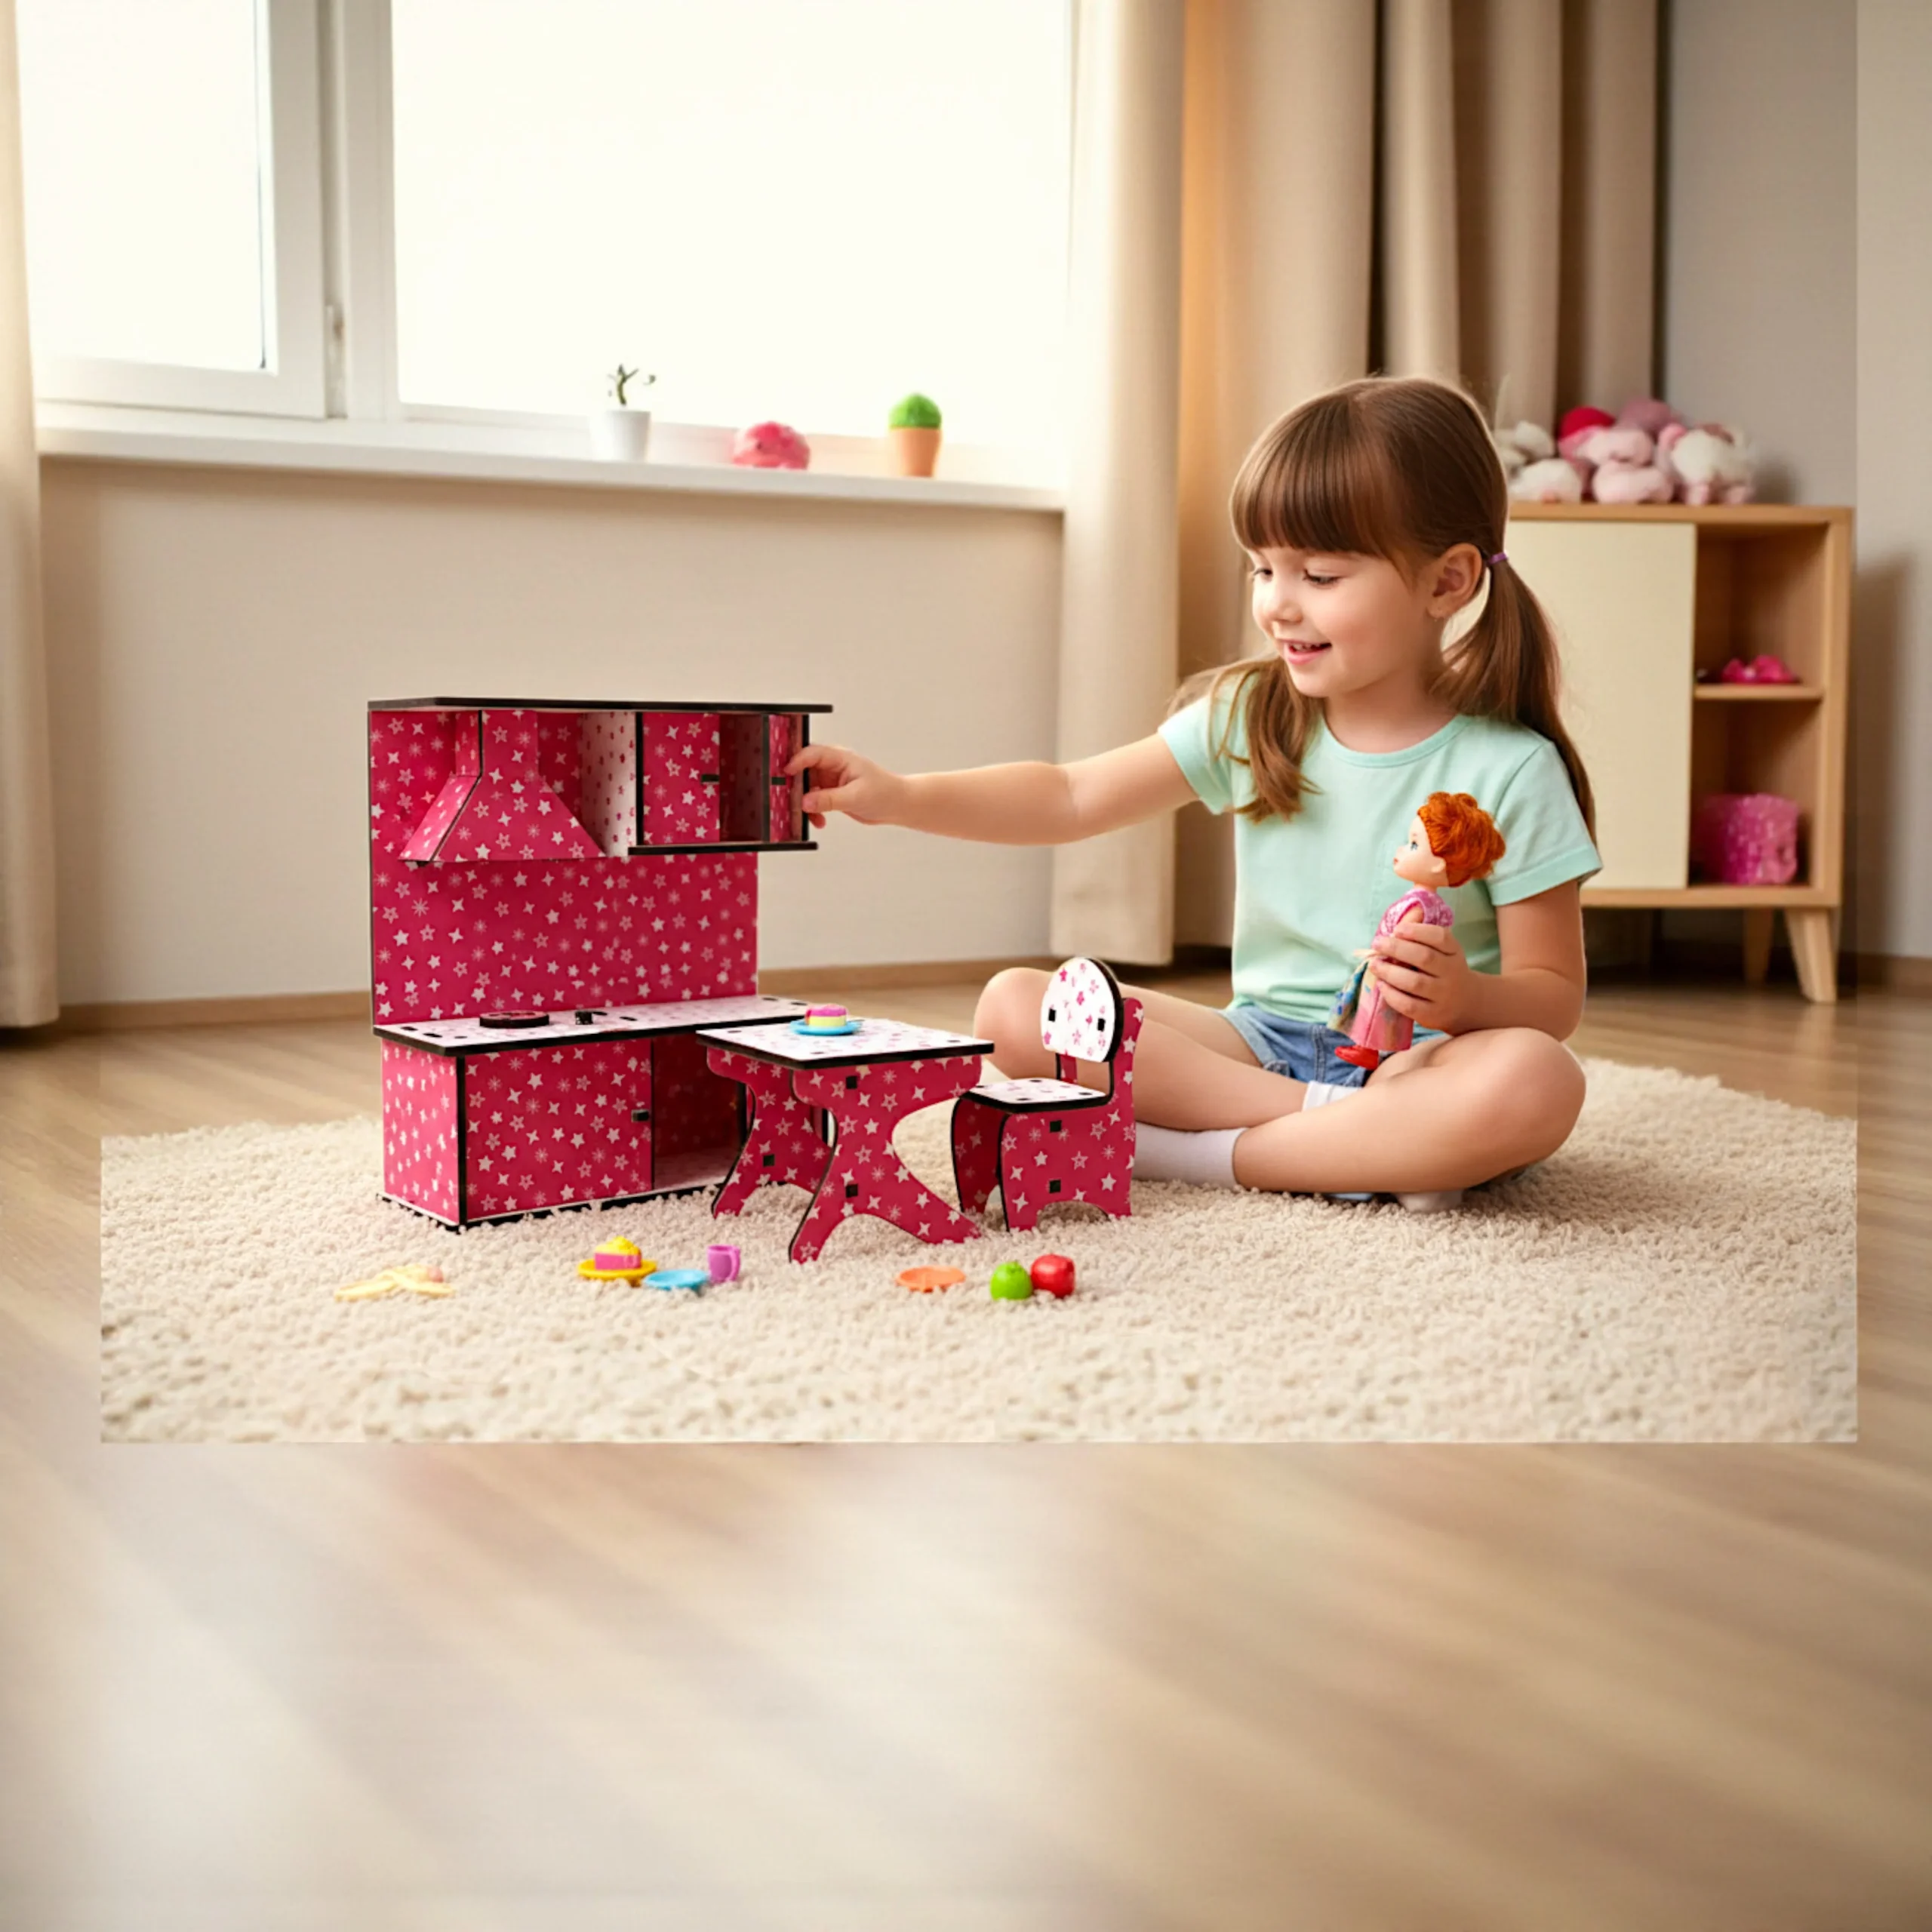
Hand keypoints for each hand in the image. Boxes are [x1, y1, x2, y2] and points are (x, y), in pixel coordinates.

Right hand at [784, 742, 906, 828]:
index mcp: (840, 758)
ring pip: (808, 788)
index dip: (796, 762)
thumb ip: (829, 799)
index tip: (785, 774)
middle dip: (796, 785)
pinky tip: (820, 821)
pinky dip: (814, 811)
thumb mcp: (855, 796)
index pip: (812, 754)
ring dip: (805, 802)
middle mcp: (834, 767)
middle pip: (805, 770)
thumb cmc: (885, 792)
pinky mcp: (832, 794)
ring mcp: (832, 781)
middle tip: (789, 798)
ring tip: (808, 815)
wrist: (898, 805)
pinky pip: (815, 801)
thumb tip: (805, 802)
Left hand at [1368, 917, 1476, 1032]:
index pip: (1440, 937)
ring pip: (1414, 982)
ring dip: (1390, 972)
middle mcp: (1452, 972)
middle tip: (1377, 944)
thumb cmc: (1445, 970)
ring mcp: (1443, 995)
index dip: (1417, 931)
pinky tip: (1382, 985)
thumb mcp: (1444, 951)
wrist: (1466, 1003)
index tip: (1397, 929)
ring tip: (1374, 965)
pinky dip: (1392, 994)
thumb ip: (1424, 937)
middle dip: (1396, 948)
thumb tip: (1394, 924)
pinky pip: (1409, 1005)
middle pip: (1424, 958)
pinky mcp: (1432, 1014)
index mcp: (1454, 952)